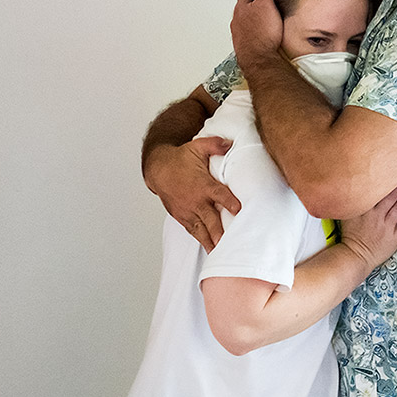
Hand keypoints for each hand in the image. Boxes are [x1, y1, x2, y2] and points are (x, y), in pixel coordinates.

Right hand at [143, 137, 241, 251]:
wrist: (158, 169)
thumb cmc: (180, 159)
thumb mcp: (197, 146)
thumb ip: (215, 144)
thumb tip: (229, 143)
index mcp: (202, 184)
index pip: (218, 194)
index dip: (228, 201)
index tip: (238, 209)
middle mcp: (195, 200)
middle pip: (210, 218)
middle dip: (218, 232)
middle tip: (228, 244)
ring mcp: (187, 210)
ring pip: (201, 229)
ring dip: (210, 241)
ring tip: (220, 253)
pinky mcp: (181, 217)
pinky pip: (193, 231)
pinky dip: (202, 240)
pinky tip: (210, 249)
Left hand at [231, 0, 283, 76]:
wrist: (259, 60)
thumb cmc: (262, 33)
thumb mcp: (266, 3)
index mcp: (242, 7)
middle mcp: (238, 19)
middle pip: (244, 4)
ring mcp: (240, 33)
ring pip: (244, 19)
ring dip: (252, 14)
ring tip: (261, 12)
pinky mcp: (245, 44)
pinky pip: (248, 32)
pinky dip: (254, 28)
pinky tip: (260, 31)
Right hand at [338, 181, 396, 271]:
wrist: (354, 256)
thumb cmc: (351, 235)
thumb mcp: (348, 215)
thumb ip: (354, 201)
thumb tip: (358, 186)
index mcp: (365, 209)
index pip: (378, 190)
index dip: (387, 179)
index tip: (392, 170)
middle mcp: (377, 216)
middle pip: (392, 195)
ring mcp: (387, 227)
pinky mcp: (395, 238)